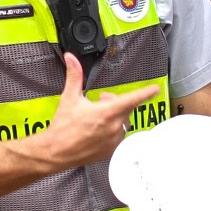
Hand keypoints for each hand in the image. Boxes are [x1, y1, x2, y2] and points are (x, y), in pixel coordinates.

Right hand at [33, 56, 156, 169]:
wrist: (56, 151)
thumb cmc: (62, 128)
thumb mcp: (69, 98)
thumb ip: (74, 76)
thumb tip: (72, 59)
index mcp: (106, 112)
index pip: (132, 99)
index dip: (145, 93)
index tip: (155, 89)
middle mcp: (113, 126)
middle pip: (126, 109)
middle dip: (116, 102)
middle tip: (100, 101)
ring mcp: (113, 140)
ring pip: (122, 123)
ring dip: (114, 117)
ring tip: (97, 118)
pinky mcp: (110, 150)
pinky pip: (118, 136)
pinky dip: (111, 130)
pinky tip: (97, 130)